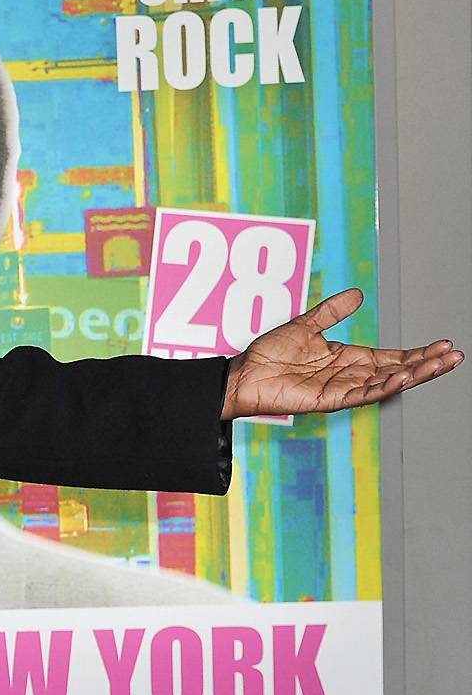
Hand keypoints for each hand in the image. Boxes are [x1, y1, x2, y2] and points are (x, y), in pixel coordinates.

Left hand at [221, 287, 462, 419]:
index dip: (419, 353)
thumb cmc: (270, 353)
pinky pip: (362, 395)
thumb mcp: (306, 325)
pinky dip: (383, 386)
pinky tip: (402, 377)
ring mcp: (342, 389)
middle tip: (455, 356)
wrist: (244, 372)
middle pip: (398, 370)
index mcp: (349, 358)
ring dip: (414, 375)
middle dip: (427, 364)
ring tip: (440, 365)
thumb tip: (358, 294)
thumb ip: (332, 311)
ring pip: (386, 383)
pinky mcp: (328, 400)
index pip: (393, 356)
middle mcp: (350, 375)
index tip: (445, 345)